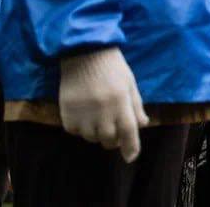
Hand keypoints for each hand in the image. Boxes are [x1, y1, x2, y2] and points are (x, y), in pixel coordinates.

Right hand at [58, 47, 147, 162]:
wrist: (83, 52)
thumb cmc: (111, 67)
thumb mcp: (129, 83)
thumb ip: (136, 105)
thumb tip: (143, 125)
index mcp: (120, 102)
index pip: (128, 132)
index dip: (131, 147)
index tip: (131, 156)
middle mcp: (102, 111)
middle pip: (109, 140)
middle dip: (114, 139)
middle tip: (113, 128)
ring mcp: (83, 113)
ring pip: (92, 138)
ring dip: (97, 133)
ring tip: (97, 117)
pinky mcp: (67, 114)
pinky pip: (75, 131)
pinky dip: (80, 128)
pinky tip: (83, 114)